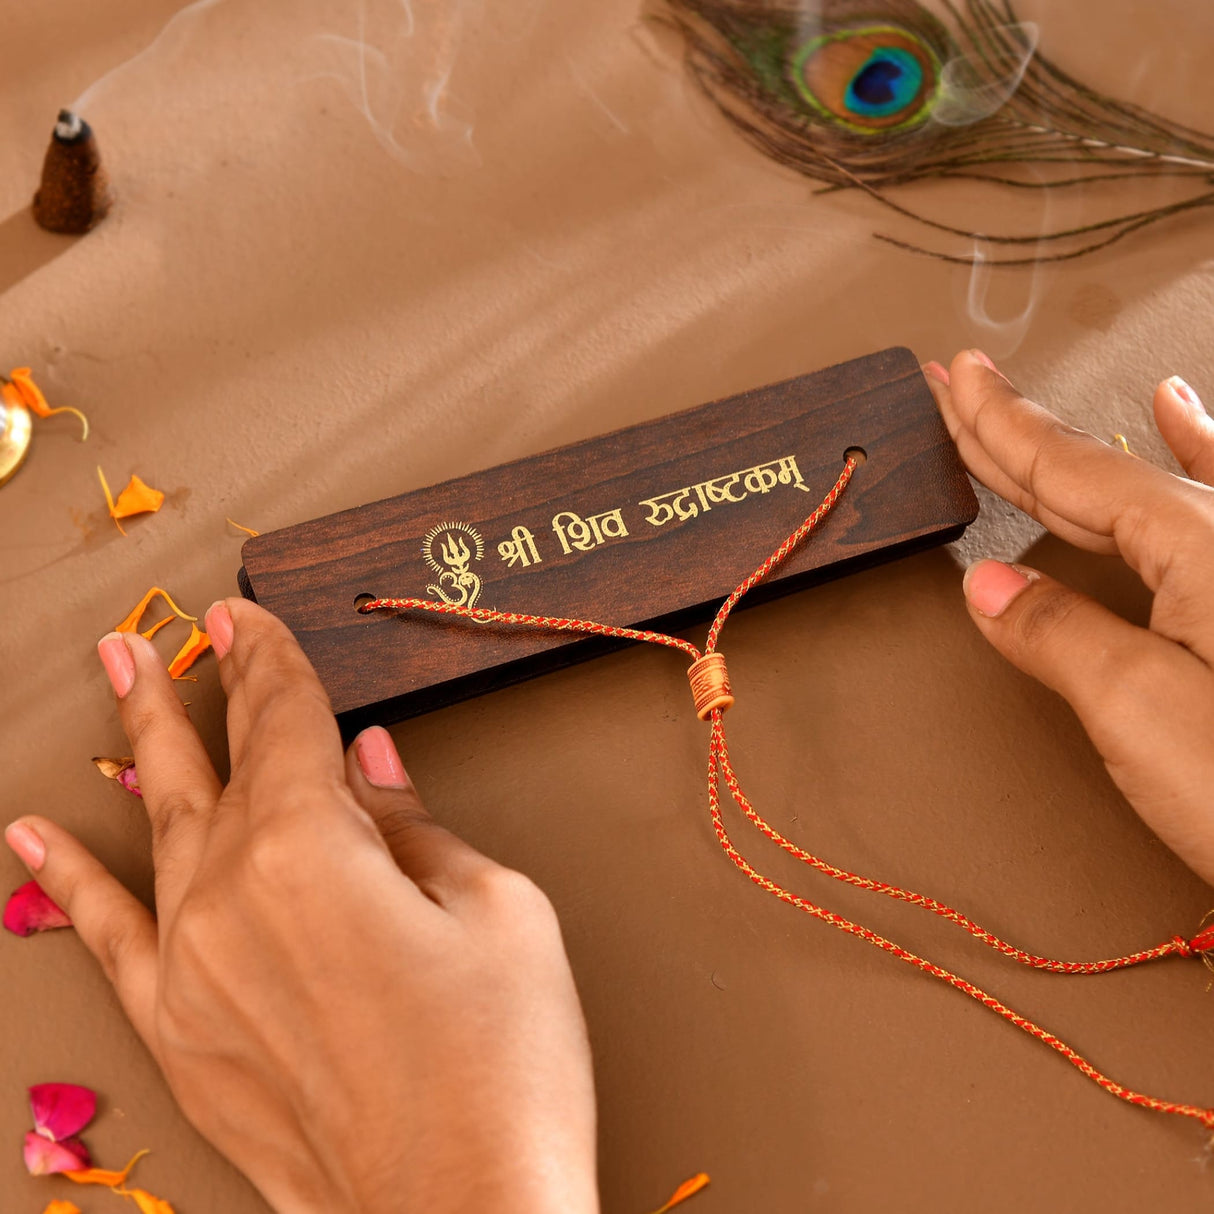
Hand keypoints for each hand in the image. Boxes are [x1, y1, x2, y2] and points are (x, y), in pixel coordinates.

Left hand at [5, 600, 598, 1213]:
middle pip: (214, 762)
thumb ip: (414, 824)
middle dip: (197, 686)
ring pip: (156, 826)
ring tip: (115, 677)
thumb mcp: (496, 908)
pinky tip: (35, 838)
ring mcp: (188, 969)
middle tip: (178, 633)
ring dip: (139, 747)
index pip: (285, 721)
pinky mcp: (177, 1033)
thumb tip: (371, 765)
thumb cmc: (503, 1063)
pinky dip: (69, 879)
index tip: (251, 617)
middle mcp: (229, 897)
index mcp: (312, 847)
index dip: (271, 660)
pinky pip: (106, 934)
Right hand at [924, 351, 1213, 884]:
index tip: (957, 381)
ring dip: (1091, 445)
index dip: (1003, 426)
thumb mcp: (1140, 712)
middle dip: (1024, 429)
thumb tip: (988, 590)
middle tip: (965, 387)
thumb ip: (1056, 634)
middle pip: (1106, 472)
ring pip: (1156, 488)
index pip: (1074, 470)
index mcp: (1204, 549)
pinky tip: (1187, 423)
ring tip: (1036, 401)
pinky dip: (1196, 459)